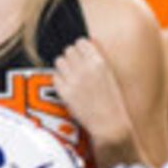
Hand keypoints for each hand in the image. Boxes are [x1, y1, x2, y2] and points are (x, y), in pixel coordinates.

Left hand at [46, 38, 136, 155]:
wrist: (109, 124)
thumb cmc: (113, 101)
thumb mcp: (111, 75)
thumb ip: (98, 59)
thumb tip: (88, 43)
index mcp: (99, 63)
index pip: (81, 42)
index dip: (81, 49)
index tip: (82, 55)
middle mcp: (85, 69)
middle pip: (68, 50)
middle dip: (72, 57)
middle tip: (76, 67)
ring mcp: (73, 81)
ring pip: (59, 61)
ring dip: (64, 67)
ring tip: (70, 76)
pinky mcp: (64, 92)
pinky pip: (54, 76)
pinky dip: (59, 80)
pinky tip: (67, 86)